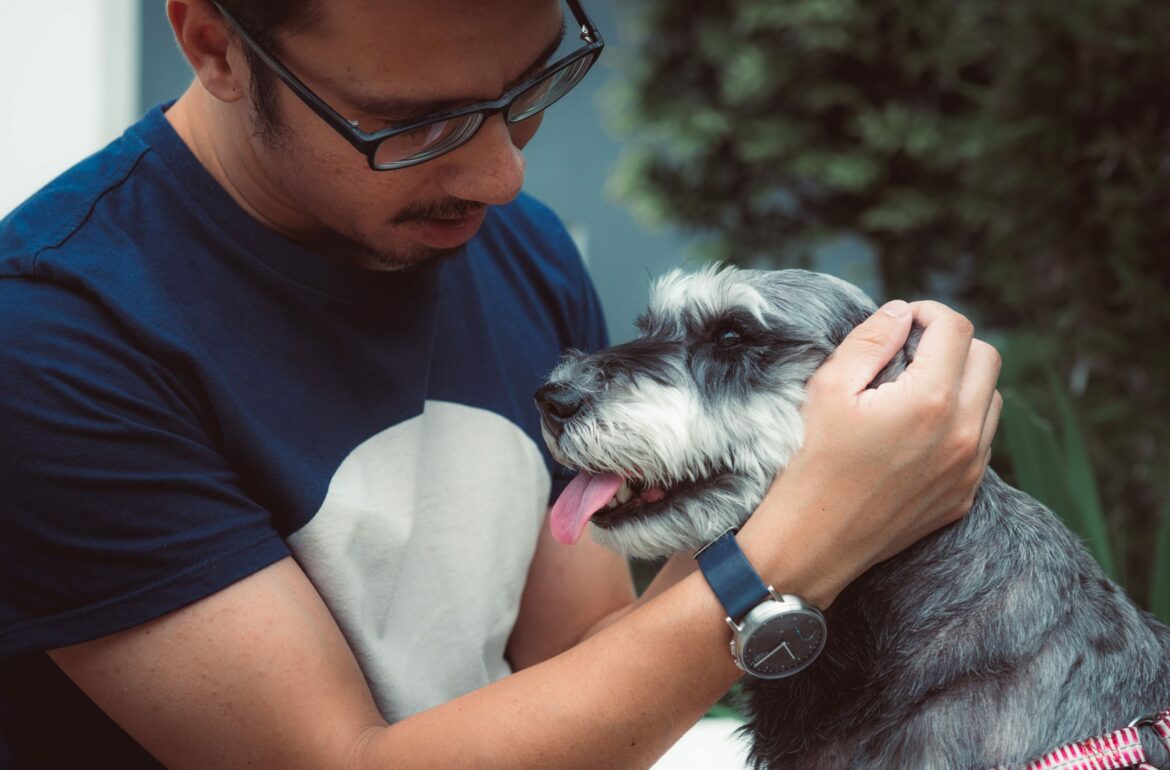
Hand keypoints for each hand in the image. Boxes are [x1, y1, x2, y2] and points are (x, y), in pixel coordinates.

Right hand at [742, 299, 1001, 606]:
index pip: (955, 329)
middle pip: (986, 357)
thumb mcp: (827, 388)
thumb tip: (901, 312)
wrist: (810, 542)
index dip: (927, 314)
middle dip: (951, 343)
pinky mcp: (963, 495)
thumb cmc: (810, 462)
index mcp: (929, 400)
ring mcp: (968, 469)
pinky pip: (980, 441)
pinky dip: (959, 422)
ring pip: (991, 399)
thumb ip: (871, 340)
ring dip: (961, 382)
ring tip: (913, 390)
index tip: (901, 324)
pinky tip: (916, 431)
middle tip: (909, 351)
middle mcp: (961, 433)